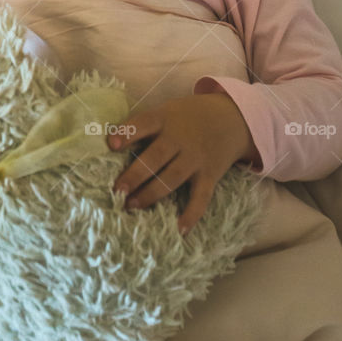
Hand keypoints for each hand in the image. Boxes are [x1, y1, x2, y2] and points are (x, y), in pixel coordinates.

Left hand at [108, 93, 258, 234]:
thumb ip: (146, 126)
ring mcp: (196, 157)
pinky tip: (180, 229)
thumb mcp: (167, 111)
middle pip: (156, 157)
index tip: (112, 144)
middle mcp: (181, 138)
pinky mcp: (210, 174)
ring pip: (172, 178)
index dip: (128, 133)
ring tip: (131, 206)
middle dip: (136, 174)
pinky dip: (192, 213)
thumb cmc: (187, 117)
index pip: (144, 123)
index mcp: (165, 118)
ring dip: (151, 194)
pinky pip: (201, 197)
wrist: (231, 118)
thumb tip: (110, 144)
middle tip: (117, 190)